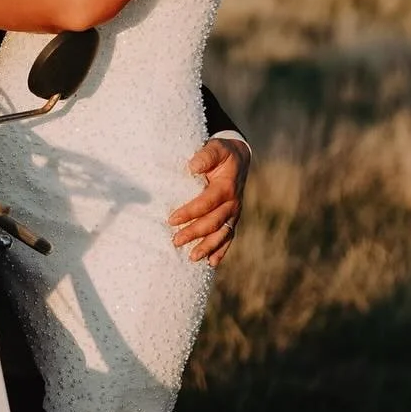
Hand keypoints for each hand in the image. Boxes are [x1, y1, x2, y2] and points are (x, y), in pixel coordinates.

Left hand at [169, 136, 250, 264]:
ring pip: (222, 234)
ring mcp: (234, 213)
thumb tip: (192, 166)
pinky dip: (221, 251)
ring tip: (192, 258)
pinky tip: (211, 263)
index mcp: (227, 187)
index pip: (207, 203)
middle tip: (175, 241)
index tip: (171, 219)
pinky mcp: (233, 219)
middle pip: (213, 222)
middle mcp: (233, 203)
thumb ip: (205, 156)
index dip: (190, 212)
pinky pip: (228, 237)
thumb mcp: (215, 148)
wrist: (239, 159)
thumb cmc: (222, 153)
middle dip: (194, 233)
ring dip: (208, 247)